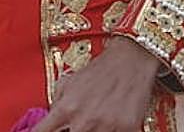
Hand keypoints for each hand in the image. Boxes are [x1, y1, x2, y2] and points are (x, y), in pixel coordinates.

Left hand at [32, 36, 159, 131]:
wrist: (132, 59)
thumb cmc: (101, 69)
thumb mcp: (70, 81)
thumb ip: (57, 102)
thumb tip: (51, 119)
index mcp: (66, 109)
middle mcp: (83, 121)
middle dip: (72, 129)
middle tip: (79, 122)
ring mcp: (106, 127)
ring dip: (92, 130)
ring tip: (97, 117)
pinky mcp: (126, 129)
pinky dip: (111, 129)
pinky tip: (111, 119)